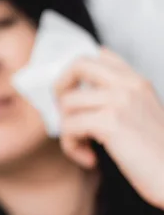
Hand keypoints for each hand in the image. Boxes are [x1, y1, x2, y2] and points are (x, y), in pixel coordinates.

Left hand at [55, 48, 163, 208]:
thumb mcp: (144, 115)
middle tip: (67, 115)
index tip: (75, 98)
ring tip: (85, 148)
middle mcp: (129, 85)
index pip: (102, 55)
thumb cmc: (158, 156)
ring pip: (67, 104)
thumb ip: (121, 95)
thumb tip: (93, 70)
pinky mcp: (111, 122)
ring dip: (68, 132)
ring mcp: (120, 101)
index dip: (78, 74)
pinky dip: (72, 147)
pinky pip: (69, 127)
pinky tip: (90, 159)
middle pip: (77, 65)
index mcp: (138, 82)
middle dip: (60, 89)